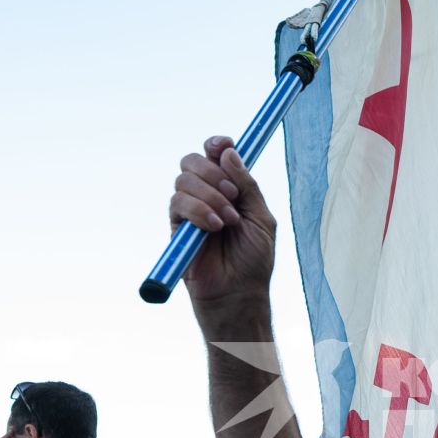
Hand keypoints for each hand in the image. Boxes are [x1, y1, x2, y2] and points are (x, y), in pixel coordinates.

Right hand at [171, 137, 276, 307]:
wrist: (239, 293)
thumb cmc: (254, 260)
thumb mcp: (261, 218)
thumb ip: (247, 186)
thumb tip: (230, 152)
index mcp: (228, 189)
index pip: (214, 155)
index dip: (216, 144)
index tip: (225, 144)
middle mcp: (206, 196)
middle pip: (192, 160)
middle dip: (213, 172)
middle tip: (232, 195)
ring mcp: (189, 211)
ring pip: (183, 180)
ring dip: (210, 197)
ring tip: (228, 222)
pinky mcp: (176, 228)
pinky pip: (177, 203)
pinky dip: (199, 210)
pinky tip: (215, 228)